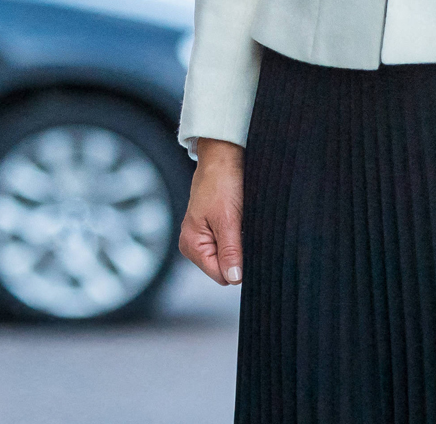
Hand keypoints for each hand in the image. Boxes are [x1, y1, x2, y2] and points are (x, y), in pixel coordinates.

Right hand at [178, 138, 244, 285]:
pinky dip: (241, 234)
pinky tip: (241, 219)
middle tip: (242, 227)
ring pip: (232, 256)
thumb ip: (230, 252)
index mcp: (191, 245)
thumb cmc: (222, 182)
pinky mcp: (216, 229)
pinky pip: (233, 244)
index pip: (221, 275)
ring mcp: (205, 237)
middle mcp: (195, 244)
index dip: (237, 262)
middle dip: (239, 252)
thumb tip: (234, 278)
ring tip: (241, 220)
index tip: (243, 240)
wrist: (224, 155)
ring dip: (241, 242)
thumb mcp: (228, 220)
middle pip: (226, 268)